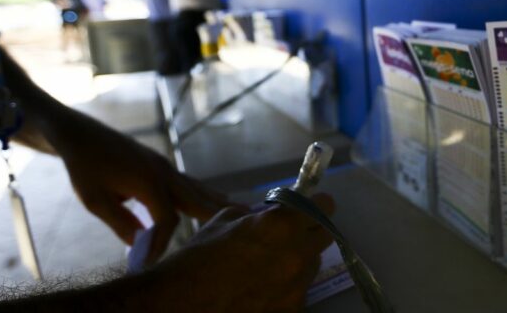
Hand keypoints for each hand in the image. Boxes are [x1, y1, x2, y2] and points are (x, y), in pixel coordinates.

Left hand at [51, 115, 227, 261]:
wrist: (80, 134)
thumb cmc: (85, 167)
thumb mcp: (95, 200)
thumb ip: (120, 223)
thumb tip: (141, 244)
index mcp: (148, 181)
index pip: (168, 220)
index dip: (162, 242)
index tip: (149, 262)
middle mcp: (163, 173)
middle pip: (198, 199)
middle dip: (221, 215)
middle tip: (248, 223)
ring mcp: (164, 167)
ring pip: (198, 189)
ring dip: (219, 203)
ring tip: (244, 211)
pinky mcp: (160, 165)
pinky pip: (189, 183)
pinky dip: (205, 194)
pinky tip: (215, 200)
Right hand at [146, 195, 335, 312]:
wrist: (181, 304)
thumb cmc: (198, 257)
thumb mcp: (224, 221)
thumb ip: (256, 216)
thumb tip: (269, 216)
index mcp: (282, 226)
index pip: (324, 207)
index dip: (317, 205)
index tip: (309, 207)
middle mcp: (297, 256)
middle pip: (323, 236)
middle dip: (309, 231)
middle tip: (289, 234)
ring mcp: (296, 288)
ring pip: (311, 266)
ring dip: (297, 261)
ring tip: (268, 266)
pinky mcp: (290, 311)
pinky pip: (297, 292)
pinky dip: (285, 288)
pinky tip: (261, 289)